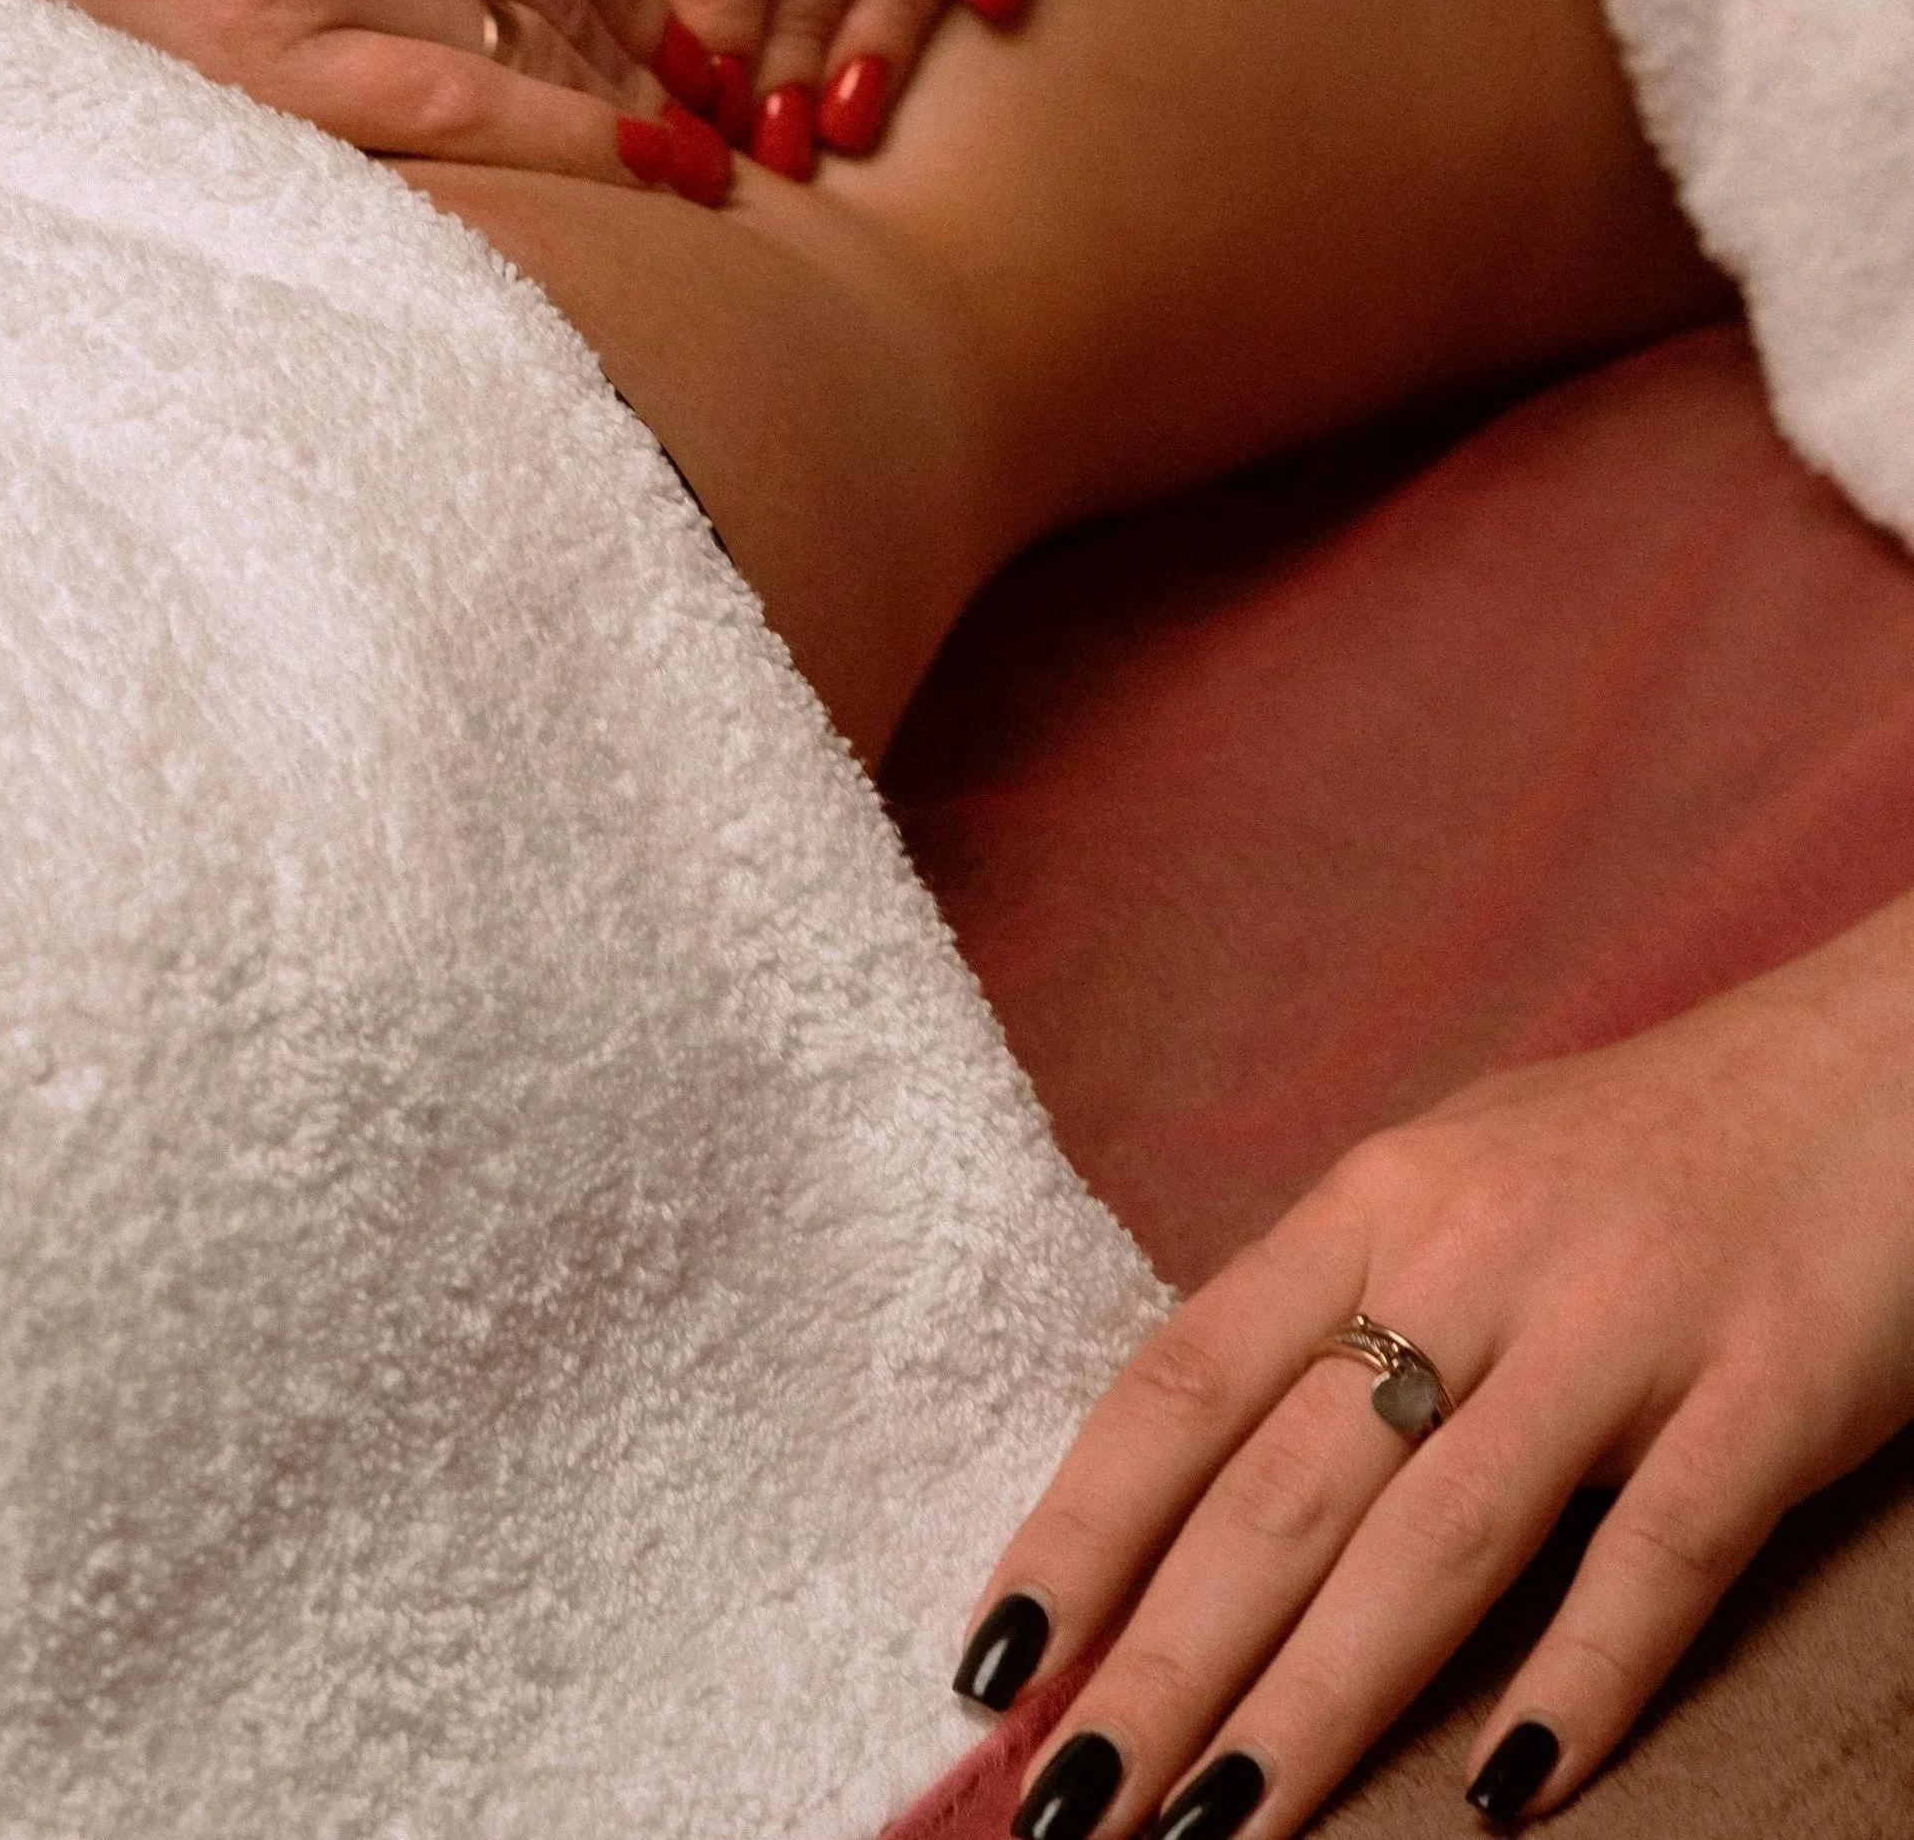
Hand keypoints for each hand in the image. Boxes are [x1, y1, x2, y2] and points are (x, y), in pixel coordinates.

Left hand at [962, 894, 1913, 1836]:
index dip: (1083, 1525)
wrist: (1870, 1058)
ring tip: (1221, 1832)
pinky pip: (1661, 1552)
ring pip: (1439, 1536)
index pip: (1186, 1377)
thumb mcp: (1462, 1186)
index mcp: (1379, 1200)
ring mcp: (1619, 1320)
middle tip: (1070, 1803)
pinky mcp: (1765, 1384)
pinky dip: (1577, 1677)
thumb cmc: (1646, 1144)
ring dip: (1319, 1700)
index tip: (994, 1657)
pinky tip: (1501, 1795)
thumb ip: (1347, 1306)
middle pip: (1286, 1486)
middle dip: (1166, 1661)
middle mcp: (1474, 1253)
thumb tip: (1194, 1463)